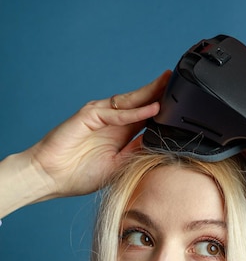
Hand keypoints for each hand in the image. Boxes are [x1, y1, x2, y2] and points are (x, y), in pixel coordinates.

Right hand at [13, 71, 170, 205]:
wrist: (50, 176)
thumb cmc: (79, 175)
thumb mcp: (118, 166)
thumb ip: (137, 153)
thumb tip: (161, 145)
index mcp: (119, 134)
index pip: (145, 118)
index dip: (162, 111)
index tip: (181, 108)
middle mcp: (112, 121)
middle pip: (140, 103)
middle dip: (159, 93)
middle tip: (179, 84)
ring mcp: (100, 116)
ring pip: (130, 102)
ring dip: (150, 94)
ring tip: (169, 87)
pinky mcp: (89, 115)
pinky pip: (116, 113)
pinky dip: (135, 112)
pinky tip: (152, 110)